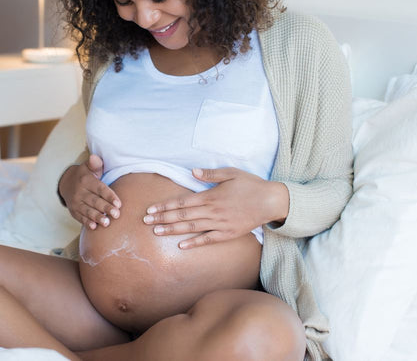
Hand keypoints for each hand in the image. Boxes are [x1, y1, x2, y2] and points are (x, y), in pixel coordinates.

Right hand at [58, 154, 120, 229]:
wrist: (66, 183)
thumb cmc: (84, 175)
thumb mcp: (88, 167)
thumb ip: (95, 164)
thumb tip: (95, 158)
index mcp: (86, 181)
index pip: (100, 189)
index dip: (109, 196)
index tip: (119, 203)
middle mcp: (80, 192)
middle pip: (95, 201)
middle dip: (106, 208)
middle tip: (117, 214)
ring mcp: (75, 202)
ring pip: (88, 211)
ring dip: (97, 217)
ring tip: (107, 223)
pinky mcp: (73, 211)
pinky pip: (80, 217)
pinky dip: (86, 222)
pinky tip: (94, 227)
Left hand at [143, 167, 288, 248]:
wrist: (271, 201)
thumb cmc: (251, 185)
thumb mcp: (231, 173)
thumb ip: (211, 174)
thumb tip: (193, 171)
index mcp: (211, 196)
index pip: (182, 202)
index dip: (165, 206)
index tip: (150, 210)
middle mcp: (213, 211)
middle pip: (182, 216)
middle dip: (162, 218)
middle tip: (145, 222)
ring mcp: (220, 224)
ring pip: (192, 228)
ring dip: (173, 230)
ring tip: (157, 232)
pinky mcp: (228, 233)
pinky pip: (208, 239)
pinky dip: (194, 243)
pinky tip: (181, 246)